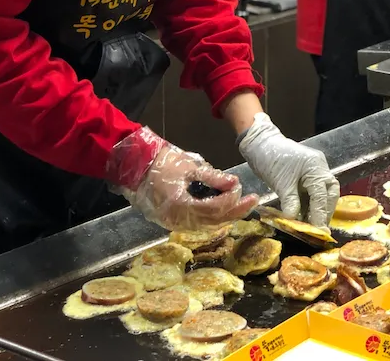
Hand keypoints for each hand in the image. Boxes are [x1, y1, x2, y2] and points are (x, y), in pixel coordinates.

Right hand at [110, 126, 257, 228]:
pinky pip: (198, 222)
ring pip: (207, 224)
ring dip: (226, 215)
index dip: (231, 200)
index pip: (214, 209)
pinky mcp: (173, 221)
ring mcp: (175, 222)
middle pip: (214, 221)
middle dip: (235, 211)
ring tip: (241, 203)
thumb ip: (213, 177)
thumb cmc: (162, 164)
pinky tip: (224, 208)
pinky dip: (213, 216)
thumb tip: (234, 182)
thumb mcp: (190, 167)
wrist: (137, 168)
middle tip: (252, 200)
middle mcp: (179, 219)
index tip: (242, 188)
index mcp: (181, 205)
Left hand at [238, 113, 338, 226]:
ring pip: (324, 194)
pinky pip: (313, 193)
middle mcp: (320, 168)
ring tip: (311, 227)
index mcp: (315, 167)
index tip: (319, 233)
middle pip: (330, 194)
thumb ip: (290, 202)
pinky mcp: (308, 175)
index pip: (322, 195)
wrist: (261, 144)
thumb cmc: (270, 159)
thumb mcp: (280, 183)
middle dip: (325, 212)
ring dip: (318, 210)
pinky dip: (310, 205)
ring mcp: (315, 171)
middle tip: (318, 230)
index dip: (320, 215)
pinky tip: (304, 217)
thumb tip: (295, 222)